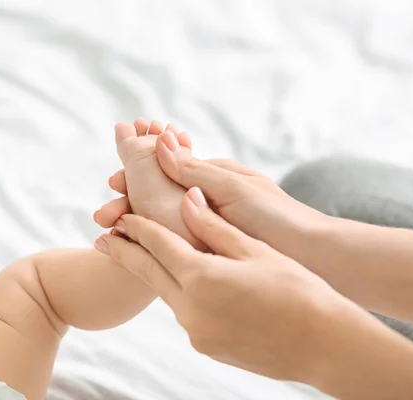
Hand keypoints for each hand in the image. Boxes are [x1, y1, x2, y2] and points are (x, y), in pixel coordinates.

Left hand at [94, 186, 345, 382]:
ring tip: (142, 257)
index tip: (121, 214)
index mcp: (201, 278)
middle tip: (102, 238)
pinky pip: (184, 314)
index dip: (138, 226)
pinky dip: (179, 295)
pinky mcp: (207, 347)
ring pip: (167, 294)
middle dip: (125, 253)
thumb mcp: (255, 251)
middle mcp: (191, 309)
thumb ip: (214, 226)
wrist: (323, 344)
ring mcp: (197, 332)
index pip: (159, 244)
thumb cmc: (297, 290)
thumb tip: (186, 199)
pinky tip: (183, 286)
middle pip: (149, 272)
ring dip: (155, 273)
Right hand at [97, 131, 333, 263]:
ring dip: (136, 225)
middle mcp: (209, 201)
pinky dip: (156, 245)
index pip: (165, 172)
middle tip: (101, 218)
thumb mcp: (233, 187)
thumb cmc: (276, 216)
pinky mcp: (214, 252)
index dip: (137, 177)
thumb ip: (194, 170)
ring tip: (111, 237)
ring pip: (164, 222)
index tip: (112, 185)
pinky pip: (178, 244)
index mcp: (214, 178)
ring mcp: (210, 227)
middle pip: (158, 198)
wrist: (311, 255)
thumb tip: (160, 142)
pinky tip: (138, 254)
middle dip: (130, 204)